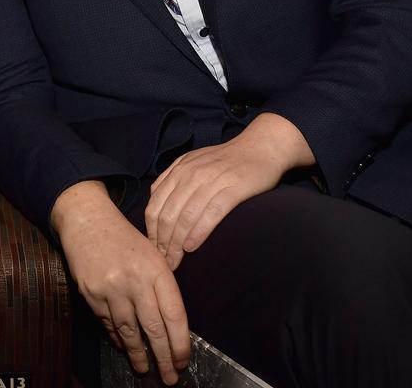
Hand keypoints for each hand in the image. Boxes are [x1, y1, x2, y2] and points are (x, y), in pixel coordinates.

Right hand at [53, 181, 189, 384]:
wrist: (87, 220)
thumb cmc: (124, 238)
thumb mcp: (152, 252)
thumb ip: (162, 283)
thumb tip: (172, 323)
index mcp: (157, 268)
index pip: (174, 314)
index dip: (180, 342)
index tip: (183, 360)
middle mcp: (136, 280)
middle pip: (154, 328)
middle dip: (163, 357)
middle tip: (170, 378)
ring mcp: (111, 288)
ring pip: (129, 331)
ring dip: (138, 354)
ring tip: (145, 369)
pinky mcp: (91, 293)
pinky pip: (108, 323)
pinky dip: (117, 337)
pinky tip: (123, 346)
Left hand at [146, 112, 313, 270]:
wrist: (260, 147)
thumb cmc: (225, 160)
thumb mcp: (193, 162)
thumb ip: (172, 178)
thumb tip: (154, 199)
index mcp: (178, 170)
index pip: (154, 207)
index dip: (151, 233)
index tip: (154, 251)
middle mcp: (190, 175)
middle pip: (167, 216)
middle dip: (162, 244)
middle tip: (165, 263)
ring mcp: (210, 181)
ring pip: (185, 217)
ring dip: (177, 244)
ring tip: (176, 262)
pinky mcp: (232, 189)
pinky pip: (210, 214)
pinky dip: (198, 233)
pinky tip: (192, 247)